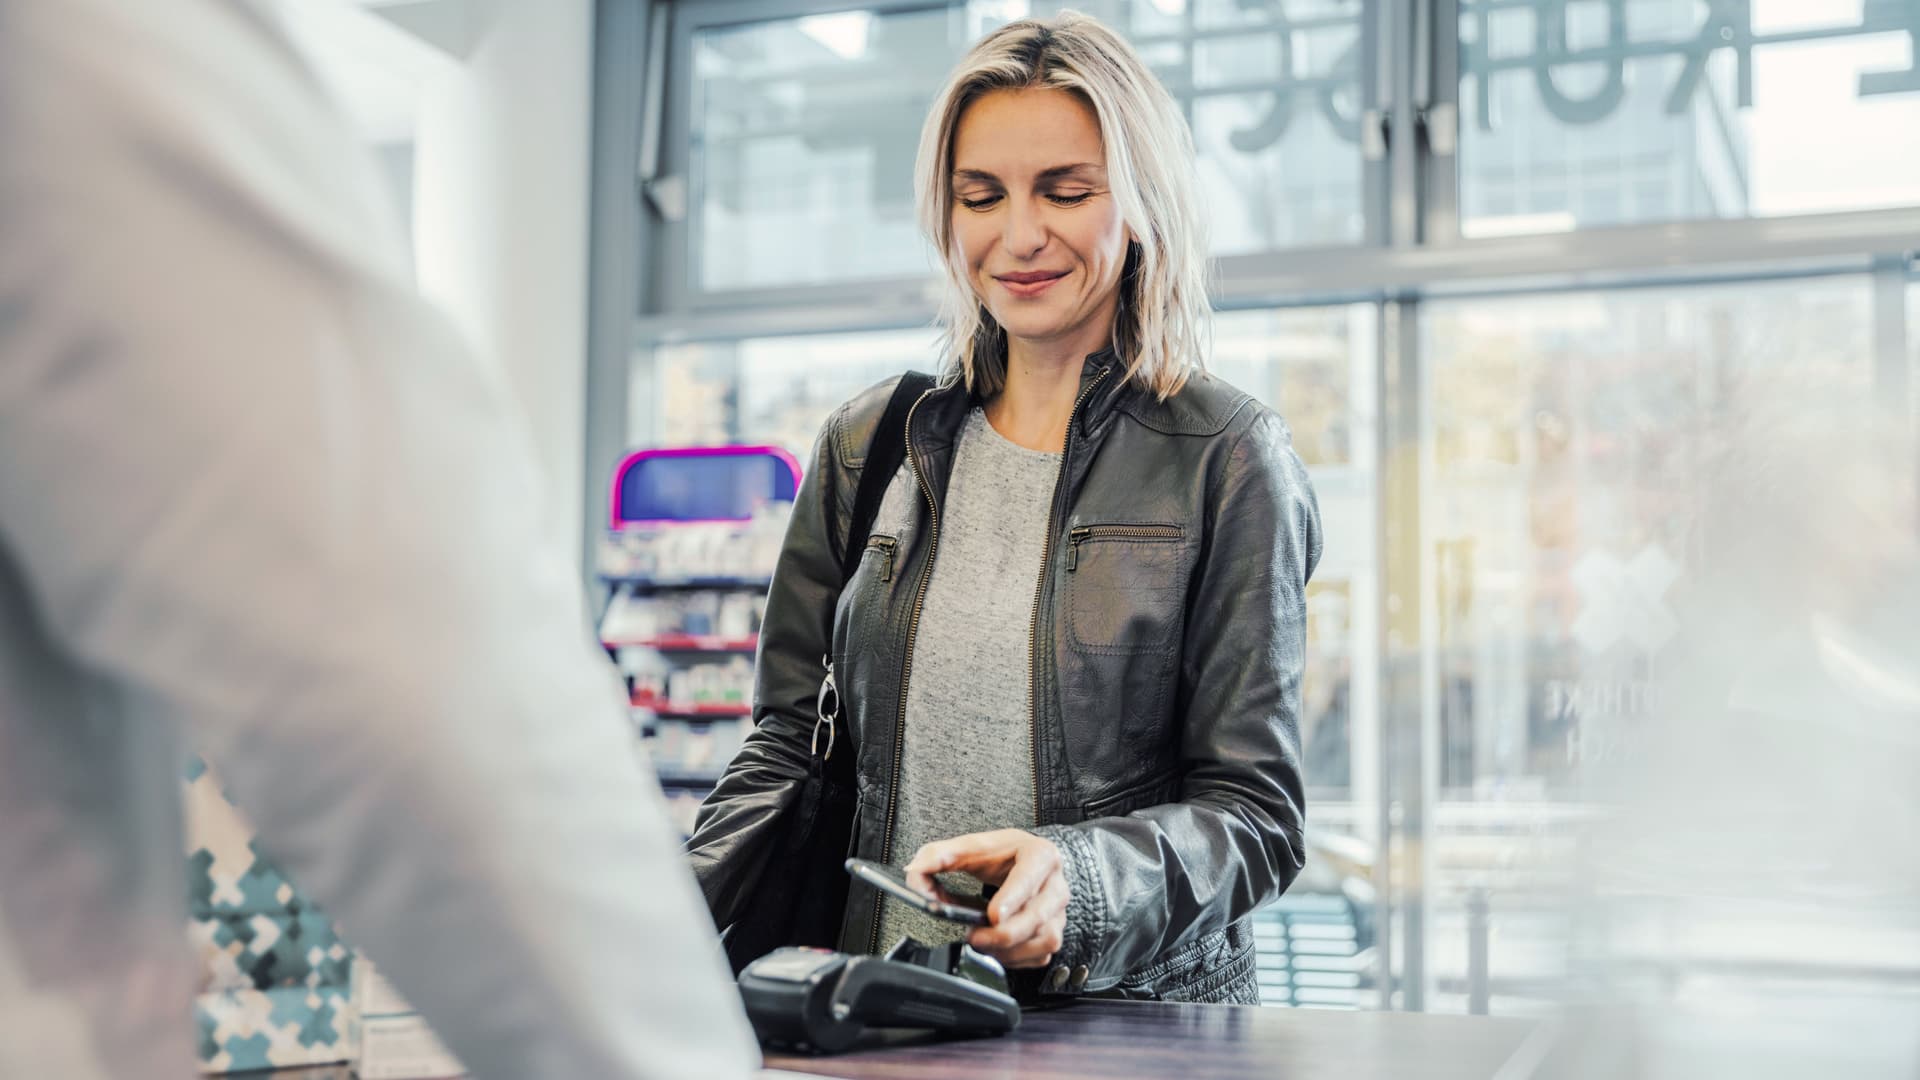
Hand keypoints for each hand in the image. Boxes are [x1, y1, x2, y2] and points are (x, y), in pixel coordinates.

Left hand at [905, 829, 1068, 969]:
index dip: (1012, 898)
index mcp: (1040, 855)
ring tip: (982, 941)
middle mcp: (1055, 884)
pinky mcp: (1054, 932)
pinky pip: (1040, 956)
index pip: (1031, 877)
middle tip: (974, 936)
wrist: (1025, 862)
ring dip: (1009, 950)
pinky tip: (997, 948)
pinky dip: (1015, 958)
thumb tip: (915, 870)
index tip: (992, 915)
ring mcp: (1058, 912)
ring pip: (1043, 940)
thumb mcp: (971, 847)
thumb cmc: (1001, 855)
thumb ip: (939, 855)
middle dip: (1003, 934)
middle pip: (1038, 918)